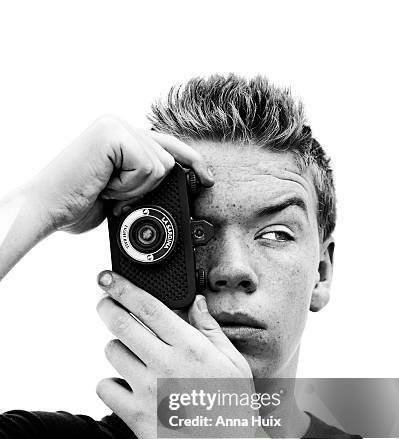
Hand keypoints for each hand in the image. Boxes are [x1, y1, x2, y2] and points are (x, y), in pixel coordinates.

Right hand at [25, 116, 213, 233]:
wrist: (47, 210)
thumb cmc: (76, 204)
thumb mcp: (121, 191)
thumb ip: (144, 178)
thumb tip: (176, 179)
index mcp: (121, 136)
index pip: (167, 145)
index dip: (191, 162)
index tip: (208, 178)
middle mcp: (118, 124)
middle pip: (167, 160)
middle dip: (145, 189)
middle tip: (112, 195)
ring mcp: (115, 125)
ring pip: (160, 167)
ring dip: (134, 190)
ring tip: (105, 189)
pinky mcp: (113, 134)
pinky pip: (147, 168)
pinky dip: (128, 187)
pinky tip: (103, 185)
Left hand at [95, 271, 254, 438]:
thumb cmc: (234, 408)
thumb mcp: (232, 363)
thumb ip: (210, 330)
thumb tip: (196, 304)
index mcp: (191, 347)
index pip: (148, 306)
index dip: (123, 287)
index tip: (108, 278)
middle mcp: (166, 364)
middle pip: (120, 322)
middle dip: (106, 306)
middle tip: (104, 303)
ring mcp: (148, 390)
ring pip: (112, 352)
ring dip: (118, 349)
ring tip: (134, 358)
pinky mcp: (135, 416)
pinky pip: (104, 387)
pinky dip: (111, 383)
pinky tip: (128, 386)